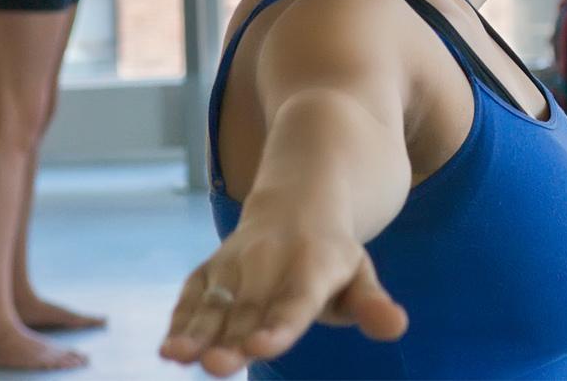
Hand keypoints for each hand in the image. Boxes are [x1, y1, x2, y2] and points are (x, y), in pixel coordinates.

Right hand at [160, 218, 408, 376]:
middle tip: (217, 368)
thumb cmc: (332, 260)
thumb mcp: (359, 277)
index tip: (259, 348)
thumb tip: (396, 327)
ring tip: (175, 356)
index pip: (296, 302)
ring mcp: (236, 264)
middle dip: (230, 340)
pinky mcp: (211, 269)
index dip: (278, 327)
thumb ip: (372, 305)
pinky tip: (170, 348)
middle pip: (249, 310)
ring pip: (216, 303)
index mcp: (313, 266)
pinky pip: (193, 295)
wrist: (296, 203)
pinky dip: (180, 319)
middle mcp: (269, 262)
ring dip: (195, 332)